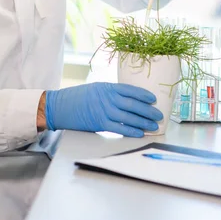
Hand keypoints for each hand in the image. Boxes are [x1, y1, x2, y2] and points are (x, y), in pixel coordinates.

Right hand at [45, 82, 162, 136]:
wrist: (61, 106)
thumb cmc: (78, 97)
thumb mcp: (96, 88)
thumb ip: (111, 93)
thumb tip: (128, 99)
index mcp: (107, 87)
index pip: (130, 90)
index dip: (144, 95)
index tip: (153, 99)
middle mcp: (107, 98)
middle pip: (133, 104)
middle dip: (148, 110)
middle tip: (159, 115)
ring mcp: (104, 111)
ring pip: (129, 117)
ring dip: (143, 122)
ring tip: (154, 125)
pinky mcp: (100, 123)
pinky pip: (119, 128)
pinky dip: (131, 130)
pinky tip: (140, 132)